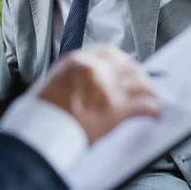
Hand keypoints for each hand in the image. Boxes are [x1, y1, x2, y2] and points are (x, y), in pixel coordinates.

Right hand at [36, 45, 159, 143]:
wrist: (37, 137)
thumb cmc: (39, 116)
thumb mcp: (52, 83)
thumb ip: (74, 76)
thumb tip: (90, 82)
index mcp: (77, 62)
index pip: (109, 52)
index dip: (122, 62)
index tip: (126, 68)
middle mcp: (95, 71)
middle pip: (129, 67)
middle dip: (137, 78)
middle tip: (141, 87)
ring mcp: (108, 90)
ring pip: (141, 85)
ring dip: (148, 94)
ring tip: (150, 101)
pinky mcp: (117, 111)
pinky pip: (145, 106)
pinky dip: (152, 110)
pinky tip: (153, 114)